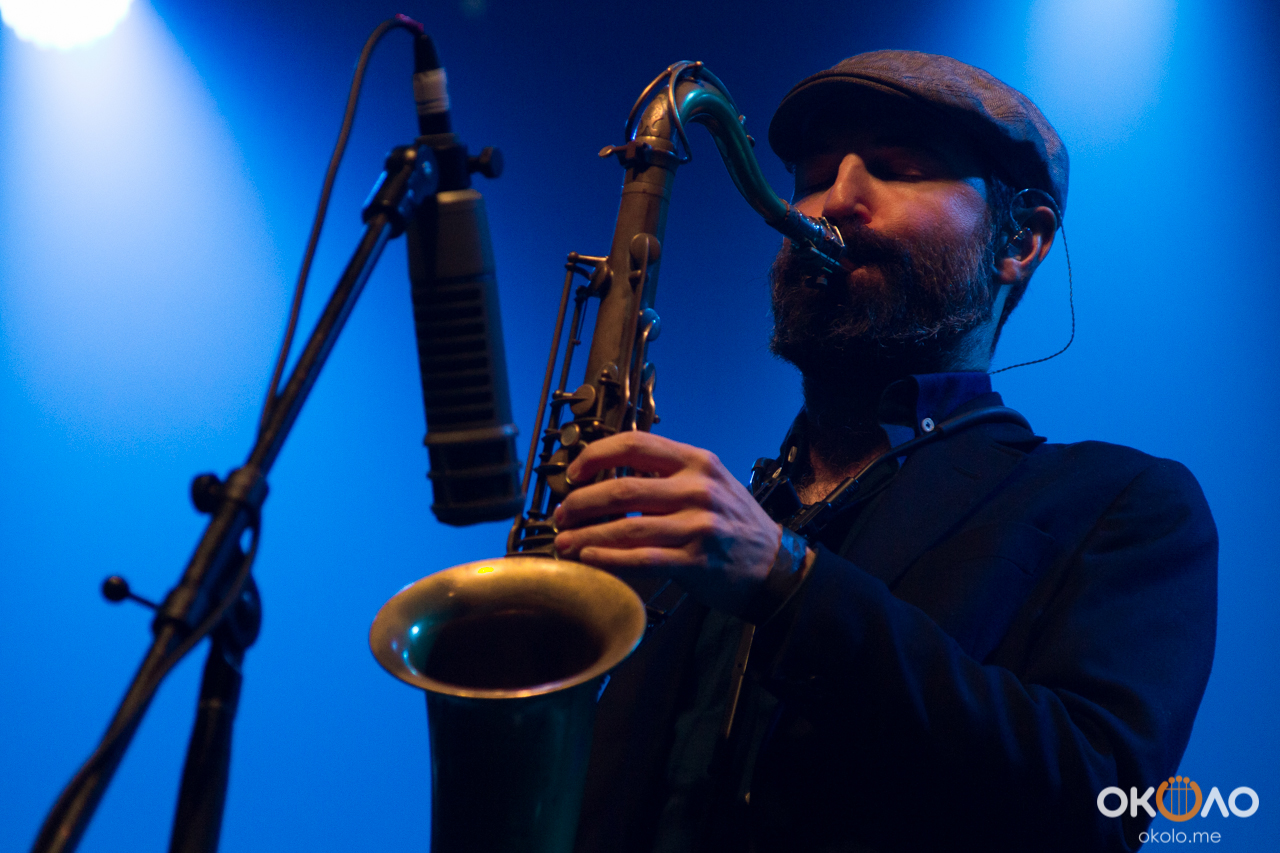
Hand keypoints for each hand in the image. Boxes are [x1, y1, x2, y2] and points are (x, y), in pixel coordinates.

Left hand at [552, 431, 781, 615]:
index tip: (574, 473)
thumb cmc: (734, 522)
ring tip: (566, 542)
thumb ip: (666, 474)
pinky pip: (641, 559)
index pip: (635, 445)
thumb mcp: (709, 482)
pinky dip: (609, 560)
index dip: (595, 456)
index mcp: (696, 462)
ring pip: (626, 528)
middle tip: (562, 514)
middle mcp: (698, 489)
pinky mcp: (696, 561)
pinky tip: (590, 560)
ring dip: (586, 536)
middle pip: (621, 489)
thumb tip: (606, 475)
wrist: (774, 565)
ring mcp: (698, 526)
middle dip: (580, 503)